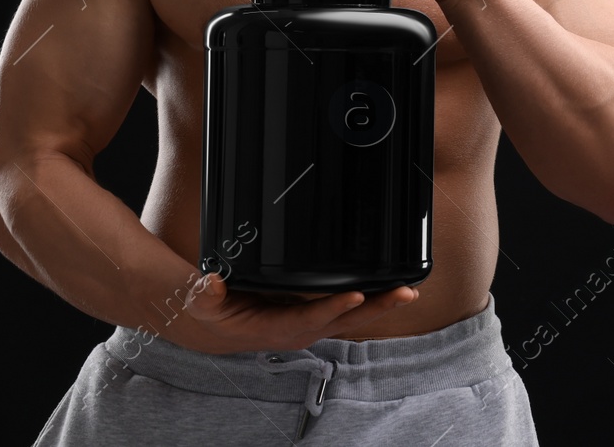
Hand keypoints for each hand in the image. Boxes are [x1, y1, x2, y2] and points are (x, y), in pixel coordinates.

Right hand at [180, 272, 419, 353]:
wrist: (222, 325)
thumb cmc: (217, 312)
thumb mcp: (204, 304)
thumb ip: (205, 296)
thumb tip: (211, 284)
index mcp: (277, 328)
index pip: (310, 318)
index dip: (333, 307)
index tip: (355, 294)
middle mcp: (302, 328)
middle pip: (345, 319)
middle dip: (376, 307)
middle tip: (404, 293)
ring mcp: (313, 322)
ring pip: (354, 315)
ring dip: (382, 304)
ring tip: (410, 290)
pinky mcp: (319, 314)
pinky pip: (351, 308)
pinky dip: (374, 299)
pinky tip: (394, 288)